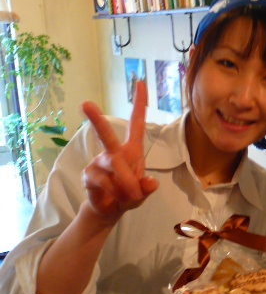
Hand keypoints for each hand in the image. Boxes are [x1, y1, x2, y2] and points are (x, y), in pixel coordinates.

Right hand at [81, 81, 157, 220]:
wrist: (110, 210)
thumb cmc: (128, 194)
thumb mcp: (143, 193)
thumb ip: (147, 188)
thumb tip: (151, 184)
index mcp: (131, 150)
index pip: (136, 124)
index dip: (139, 104)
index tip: (141, 83)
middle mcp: (113, 152)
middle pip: (106, 135)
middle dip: (96, 120)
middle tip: (86, 104)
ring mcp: (99, 162)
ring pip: (114, 165)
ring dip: (127, 183)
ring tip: (131, 195)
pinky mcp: (89, 175)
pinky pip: (105, 182)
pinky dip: (116, 193)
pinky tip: (115, 198)